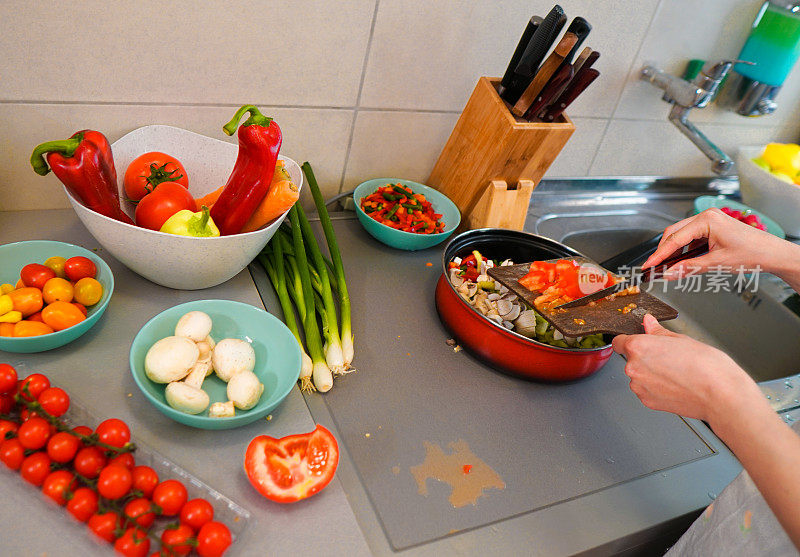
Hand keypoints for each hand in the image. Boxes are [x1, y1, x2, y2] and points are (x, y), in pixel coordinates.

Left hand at [612, 314, 760, 426]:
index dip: (628, 340)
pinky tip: (675, 384)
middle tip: (668, 358)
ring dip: (651, 374)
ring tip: (676, 372)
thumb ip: (658, 332)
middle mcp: (633, 368)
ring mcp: (639, 387)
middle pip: (631, 359)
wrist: (720, 395)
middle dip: (645, 357)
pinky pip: (646, 390)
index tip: (635, 341)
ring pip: (639, 376)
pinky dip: (656, 388)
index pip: (619, 341)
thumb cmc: (706, 366)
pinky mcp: (648, 401)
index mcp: (638, 347)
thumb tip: (648, 323)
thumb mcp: (681, 339)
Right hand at [641, 208, 787, 278]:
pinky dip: (684, 249)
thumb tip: (669, 273)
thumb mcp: (716, 263)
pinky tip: (681, 260)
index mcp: (707, 220)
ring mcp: (710, 220)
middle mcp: (707, 216)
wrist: (773, 253)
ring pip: (682, 234)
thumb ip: (689, 268)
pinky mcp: (713, 227)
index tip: (648, 265)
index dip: (659, 254)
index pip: (675, 239)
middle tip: (654, 266)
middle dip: (663, 250)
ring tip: (667, 266)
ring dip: (673, 250)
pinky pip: (691, 237)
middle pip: (674, 233)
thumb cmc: (753, 253)